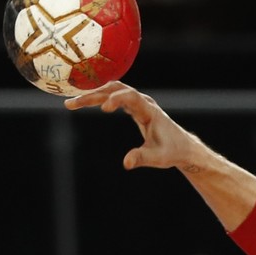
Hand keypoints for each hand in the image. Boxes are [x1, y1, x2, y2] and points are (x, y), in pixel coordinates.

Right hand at [63, 82, 202, 171]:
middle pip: (116, 90)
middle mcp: (143, 102)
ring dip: (92, 95)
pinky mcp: (134, 106)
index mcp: (150, 111)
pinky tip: (83, 101)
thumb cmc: (172, 152)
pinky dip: (98, 97)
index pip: (131, 97)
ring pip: (112, 91)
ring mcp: (138, 102)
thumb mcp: (158, 158)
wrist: (183, 147)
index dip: (117, 99)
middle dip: (94, 96)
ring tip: (71, 104)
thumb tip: (126, 163)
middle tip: (72, 104)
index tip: (103, 108)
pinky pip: (114, 96)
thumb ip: (142, 158)